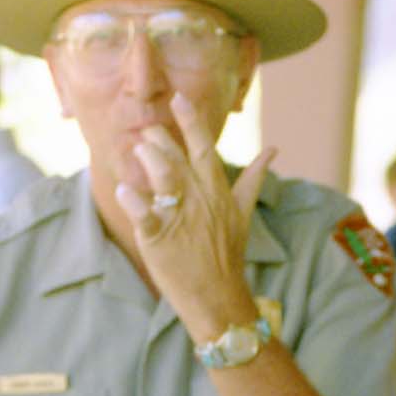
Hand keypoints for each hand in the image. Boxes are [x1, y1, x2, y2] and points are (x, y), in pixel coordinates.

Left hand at [113, 92, 274, 338]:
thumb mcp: (243, 213)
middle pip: (180, 159)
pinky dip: (134, 201)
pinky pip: (146, 216)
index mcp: (217, 191)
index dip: (190, 122)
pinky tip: (123, 188)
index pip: (204, 148)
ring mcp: (180, 220)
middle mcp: (200, 201)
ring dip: (149, 160)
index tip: (178, 98)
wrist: (219, 297)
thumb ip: (252, 178)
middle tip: (147, 129)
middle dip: (162, 139)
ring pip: (165, 179)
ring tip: (136, 149)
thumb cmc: (228, 255)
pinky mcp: (160, 241)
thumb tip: (272, 150)